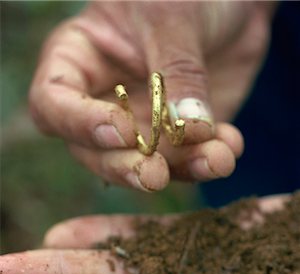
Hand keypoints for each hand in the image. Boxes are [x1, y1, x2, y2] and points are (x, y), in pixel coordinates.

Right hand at [29, 2, 273, 190]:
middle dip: (125, 167)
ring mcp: (143, 123)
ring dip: (180, 169)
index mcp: (80, 60)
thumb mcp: (173, 14)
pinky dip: (210, 160)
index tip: (121, 131)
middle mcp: (105, 101)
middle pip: (93, 152)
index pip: (53, 104)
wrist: (233, 1)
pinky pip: (188, 161)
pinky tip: (230, 146)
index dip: (79, 124)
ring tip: (217, 160)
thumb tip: (190, 130)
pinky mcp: (180, 137)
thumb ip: (178, 71)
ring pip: (145, 165)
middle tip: (155, 175)